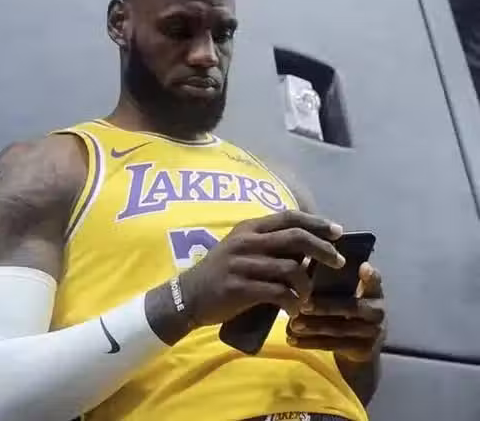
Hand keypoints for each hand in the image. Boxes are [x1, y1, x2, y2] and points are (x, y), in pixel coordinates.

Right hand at [179, 211, 345, 327]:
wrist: (188, 296)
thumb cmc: (220, 273)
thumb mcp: (240, 249)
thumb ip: (267, 244)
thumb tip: (307, 247)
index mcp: (248, 228)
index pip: (289, 217)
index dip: (317, 223)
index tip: (338, 232)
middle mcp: (246, 242)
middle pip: (296, 238)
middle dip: (324, 249)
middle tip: (338, 263)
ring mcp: (242, 264)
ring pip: (291, 268)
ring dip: (307, 285)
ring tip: (307, 297)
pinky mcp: (240, 288)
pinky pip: (278, 293)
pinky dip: (293, 302)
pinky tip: (294, 309)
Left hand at [287, 262, 385, 362]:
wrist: (360, 348)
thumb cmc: (344, 311)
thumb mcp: (345, 295)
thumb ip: (333, 281)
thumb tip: (303, 263)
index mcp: (374, 293)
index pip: (375, 282)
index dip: (371, 276)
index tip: (363, 267)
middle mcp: (378, 311)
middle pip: (350, 307)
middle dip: (324, 306)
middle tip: (302, 305)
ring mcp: (373, 333)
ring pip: (339, 328)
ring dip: (313, 327)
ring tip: (293, 324)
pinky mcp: (364, 350)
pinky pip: (334, 346)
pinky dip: (311, 342)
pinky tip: (293, 340)